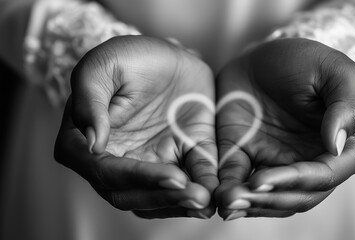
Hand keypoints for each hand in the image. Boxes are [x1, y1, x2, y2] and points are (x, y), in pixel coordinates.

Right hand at [54, 36, 217, 218]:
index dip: (135, 177)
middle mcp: (115, 158)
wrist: (169, 54)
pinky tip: (215, 194)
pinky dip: (202, 188)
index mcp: (86, 140)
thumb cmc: (130, 58)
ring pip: (158, 195)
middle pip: (130, 193)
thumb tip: (92, 144)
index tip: (169, 174)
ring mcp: (149, 161)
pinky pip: (189, 179)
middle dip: (163, 196)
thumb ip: (89, 101)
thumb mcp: (103, 65)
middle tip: (194, 193)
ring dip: (181, 202)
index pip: (103, 170)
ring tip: (206, 198)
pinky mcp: (181, 155)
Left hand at [215, 38, 354, 219]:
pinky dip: (230, 194)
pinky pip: (241, 183)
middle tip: (239, 197)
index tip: (265, 178)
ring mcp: (279, 165)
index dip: (298, 181)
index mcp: (342, 145)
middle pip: (298, 195)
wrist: (258, 58)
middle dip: (269, 200)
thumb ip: (344, 105)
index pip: (327, 174)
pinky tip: (218, 199)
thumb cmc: (302, 60)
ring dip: (250, 205)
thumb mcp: (332, 70)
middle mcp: (312, 162)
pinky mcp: (248, 160)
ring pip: (271, 199)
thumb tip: (338, 145)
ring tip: (226, 202)